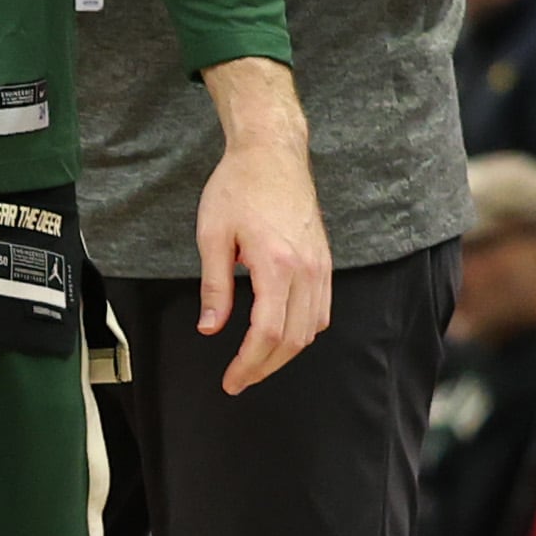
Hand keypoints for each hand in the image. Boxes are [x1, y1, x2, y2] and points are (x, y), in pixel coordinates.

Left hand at [190, 58, 328, 393]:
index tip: (231, 381)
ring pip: (312, 328)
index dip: (249, 364)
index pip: (268, 333)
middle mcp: (307, 270)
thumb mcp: (212, 237)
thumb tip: (211, 329)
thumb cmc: (236, 189)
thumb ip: (215, 287)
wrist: (272, 154)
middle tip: (238, 381)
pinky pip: (321, 309)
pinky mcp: (325, 261)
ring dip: (285, 353)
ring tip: (255, 364)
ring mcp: (321, 266)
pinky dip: (303, 331)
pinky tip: (280, 336)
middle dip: (265, 366)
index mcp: (276, 265)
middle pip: (294, 339)